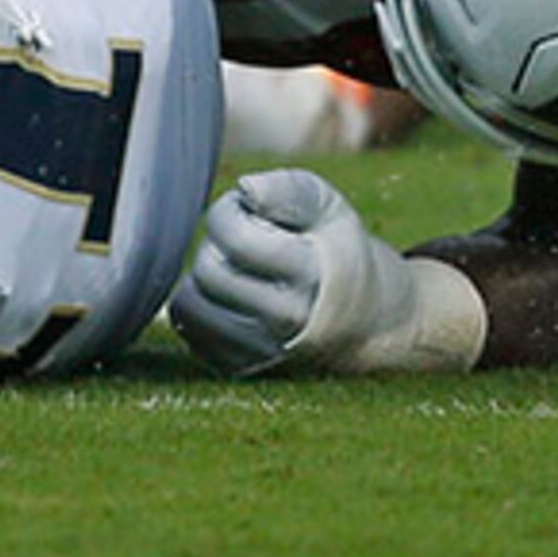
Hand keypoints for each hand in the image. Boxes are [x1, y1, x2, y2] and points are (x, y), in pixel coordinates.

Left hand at [170, 169, 486, 377]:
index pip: (235, 241)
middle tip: (241, 241)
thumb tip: (245, 190)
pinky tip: (230, 295)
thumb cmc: (336, 249)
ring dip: (205, 277)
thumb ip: (287, 188)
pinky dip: (199, 305)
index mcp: (310, 276)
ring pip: (192, 306)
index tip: (244, 210)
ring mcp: (262, 352)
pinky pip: (190, 331)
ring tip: (236, 269)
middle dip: (215, 245)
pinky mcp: (240, 367)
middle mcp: (285, 322)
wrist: (367, 319)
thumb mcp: (327, 206)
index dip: (227, 212)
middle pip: (209, 272)